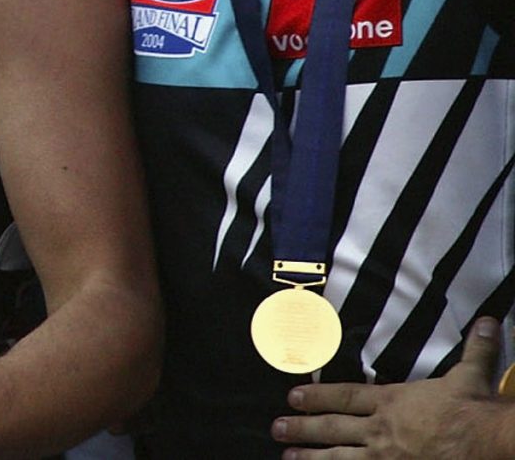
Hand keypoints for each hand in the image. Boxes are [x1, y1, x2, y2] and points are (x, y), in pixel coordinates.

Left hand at [276, 315, 514, 457]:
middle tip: (276, 428)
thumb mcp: (471, 375)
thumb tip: (487, 321)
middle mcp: (382, 430)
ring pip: (340, 457)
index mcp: (392, 402)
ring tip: (287, 457)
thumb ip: (474, 349)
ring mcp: (387, 457)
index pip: (345, 397)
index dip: (316, 396)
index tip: (292, 397)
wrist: (490, 441)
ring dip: (311, 456)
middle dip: (302, 427)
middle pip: (333, 428)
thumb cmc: (475, 409)